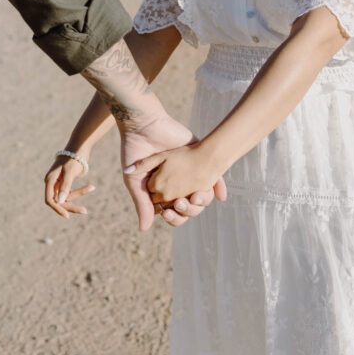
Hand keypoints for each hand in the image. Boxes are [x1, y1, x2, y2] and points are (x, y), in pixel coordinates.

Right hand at [44, 154, 95, 219]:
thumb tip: (60, 202)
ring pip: (66, 196)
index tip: (67, 216)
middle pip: (59, 200)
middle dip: (71, 205)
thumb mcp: (70, 172)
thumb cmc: (73, 157)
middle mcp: (52, 182)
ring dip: (78, 195)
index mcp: (50, 180)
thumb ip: (65, 186)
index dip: (57, 209)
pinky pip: (71, 191)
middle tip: (85, 210)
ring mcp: (58, 182)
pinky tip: (91, 187)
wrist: (79, 145)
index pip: (50, 200)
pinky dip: (80, 191)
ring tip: (92, 187)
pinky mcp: (65, 181)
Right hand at [119, 115, 220, 230]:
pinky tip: (217, 195)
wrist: (142, 125)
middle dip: (186, 210)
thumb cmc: (134, 152)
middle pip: (189, 206)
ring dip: (200, 202)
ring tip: (192, 197)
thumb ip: (142, 204)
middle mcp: (179, 182)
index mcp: (163, 189)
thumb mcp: (135, 181)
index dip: (173, 216)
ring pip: (202, 196)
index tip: (168, 212)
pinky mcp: (200, 156)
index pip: (173, 211)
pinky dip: (218, 188)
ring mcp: (191, 171)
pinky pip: (214, 177)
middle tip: (179, 203)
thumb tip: (144, 229)